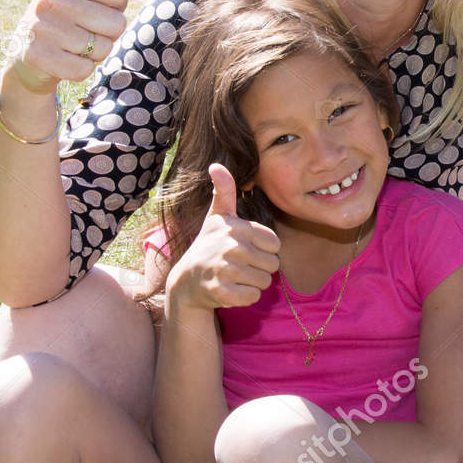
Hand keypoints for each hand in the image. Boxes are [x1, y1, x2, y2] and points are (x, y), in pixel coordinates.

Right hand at [4, 0, 129, 94]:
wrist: (26, 52)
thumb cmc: (59, 8)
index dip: (113, 6)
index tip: (90, 5)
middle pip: (116, 24)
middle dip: (105, 33)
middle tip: (81, 28)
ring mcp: (40, 27)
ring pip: (101, 48)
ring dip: (92, 52)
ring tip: (71, 44)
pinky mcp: (37, 58)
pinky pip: (83, 69)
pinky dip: (79, 70)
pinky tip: (62, 60)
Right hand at [167, 163, 281, 310]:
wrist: (186, 281)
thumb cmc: (209, 246)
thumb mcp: (217, 217)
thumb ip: (224, 192)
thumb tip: (216, 165)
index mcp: (237, 228)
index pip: (276, 244)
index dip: (265, 250)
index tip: (246, 249)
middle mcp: (231, 247)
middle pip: (273, 265)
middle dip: (260, 269)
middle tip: (238, 265)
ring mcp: (226, 270)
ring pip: (265, 282)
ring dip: (252, 283)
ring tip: (234, 277)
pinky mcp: (222, 292)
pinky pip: (253, 297)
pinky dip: (245, 297)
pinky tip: (230, 289)